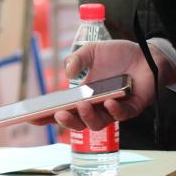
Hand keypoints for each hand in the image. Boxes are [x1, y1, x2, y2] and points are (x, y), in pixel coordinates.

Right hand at [44, 40, 163, 131]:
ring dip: (87, 117)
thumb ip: (78, 59)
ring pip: (96, 124)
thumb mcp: (92, 51)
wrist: (145, 53)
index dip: (45, 116)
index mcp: (82, 95)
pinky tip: (109, 102)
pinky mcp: (131, 109)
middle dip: (67, 122)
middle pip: (77, 123)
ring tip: (83, 105)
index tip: (30, 117)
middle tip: (59, 114)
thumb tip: (68, 73)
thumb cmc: (118, 54)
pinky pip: (120, 116)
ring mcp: (112, 110)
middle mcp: (95, 106)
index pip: (61, 109)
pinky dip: (114, 111)